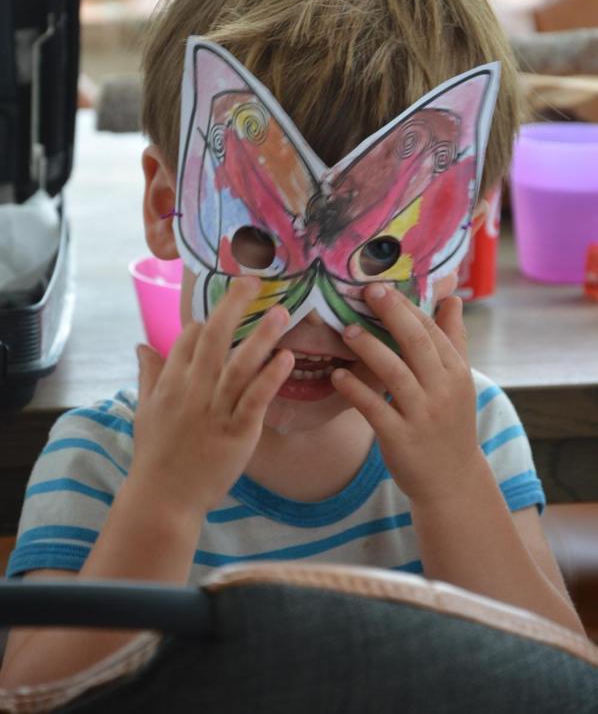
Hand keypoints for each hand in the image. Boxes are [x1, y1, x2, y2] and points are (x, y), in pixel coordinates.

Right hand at [130, 277, 293, 516]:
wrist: (163, 499)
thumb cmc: (156, 455)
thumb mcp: (145, 411)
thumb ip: (149, 375)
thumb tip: (142, 345)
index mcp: (170, 384)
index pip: (187, 340)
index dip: (206, 320)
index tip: (224, 308)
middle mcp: (192, 391)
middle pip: (213, 340)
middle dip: (233, 307)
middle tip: (252, 281)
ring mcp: (215, 410)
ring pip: (239, 365)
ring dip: (261, 336)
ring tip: (282, 312)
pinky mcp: (237, 432)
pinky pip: (255, 398)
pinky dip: (271, 376)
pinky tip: (286, 358)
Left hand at [331, 284, 480, 504]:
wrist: (452, 481)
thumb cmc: (449, 423)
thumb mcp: (459, 382)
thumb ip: (453, 339)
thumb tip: (453, 297)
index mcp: (456, 373)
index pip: (432, 331)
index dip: (407, 306)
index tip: (382, 285)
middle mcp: (443, 391)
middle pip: (417, 344)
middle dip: (392, 314)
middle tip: (367, 291)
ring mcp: (422, 416)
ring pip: (395, 373)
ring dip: (370, 348)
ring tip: (347, 330)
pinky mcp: (400, 439)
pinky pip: (375, 409)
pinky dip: (356, 390)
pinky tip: (337, 375)